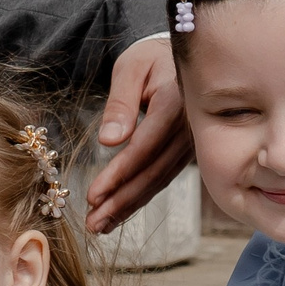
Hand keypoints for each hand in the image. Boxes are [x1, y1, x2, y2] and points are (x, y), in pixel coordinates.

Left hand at [87, 36, 191, 232]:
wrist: (184, 60)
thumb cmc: (151, 59)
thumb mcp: (131, 68)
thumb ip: (120, 103)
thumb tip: (108, 140)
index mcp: (176, 102)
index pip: (144, 146)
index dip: (118, 174)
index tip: (92, 196)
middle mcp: (190, 128)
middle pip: (152, 172)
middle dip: (121, 201)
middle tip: (92, 224)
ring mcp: (192, 142)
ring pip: (158, 181)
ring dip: (128, 206)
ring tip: (100, 225)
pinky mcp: (187, 151)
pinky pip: (163, 178)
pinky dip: (140, 197)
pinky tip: (119, 212)